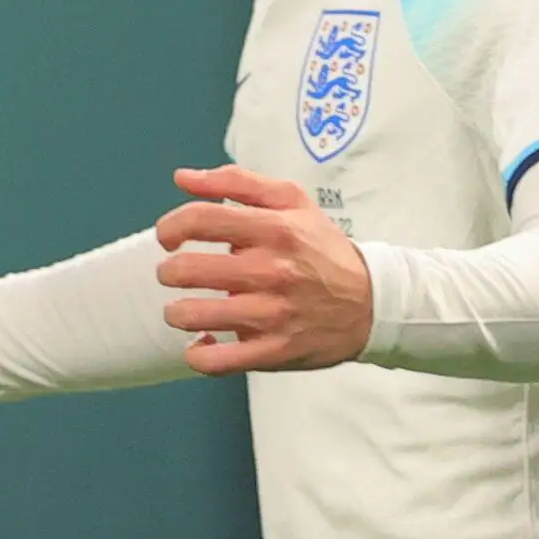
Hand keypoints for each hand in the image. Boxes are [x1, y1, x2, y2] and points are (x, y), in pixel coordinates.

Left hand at [154, 166, 373, 374]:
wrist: (372, 302)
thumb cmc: (322, 249)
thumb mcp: (291, 201)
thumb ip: (236, 182)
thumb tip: (183, 177)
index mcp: (274, 229)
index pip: (201, 219)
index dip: (170, 226)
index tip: (167, 238)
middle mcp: (272, 270)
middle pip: (188, 269)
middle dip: (168, 272)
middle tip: (173, 274)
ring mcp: (273, 314)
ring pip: (195, 315)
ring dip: (176, 312)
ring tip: (182, 309)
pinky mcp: (274, 351)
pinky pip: (217, 361)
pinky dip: (197, 354)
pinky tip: (201, 343)